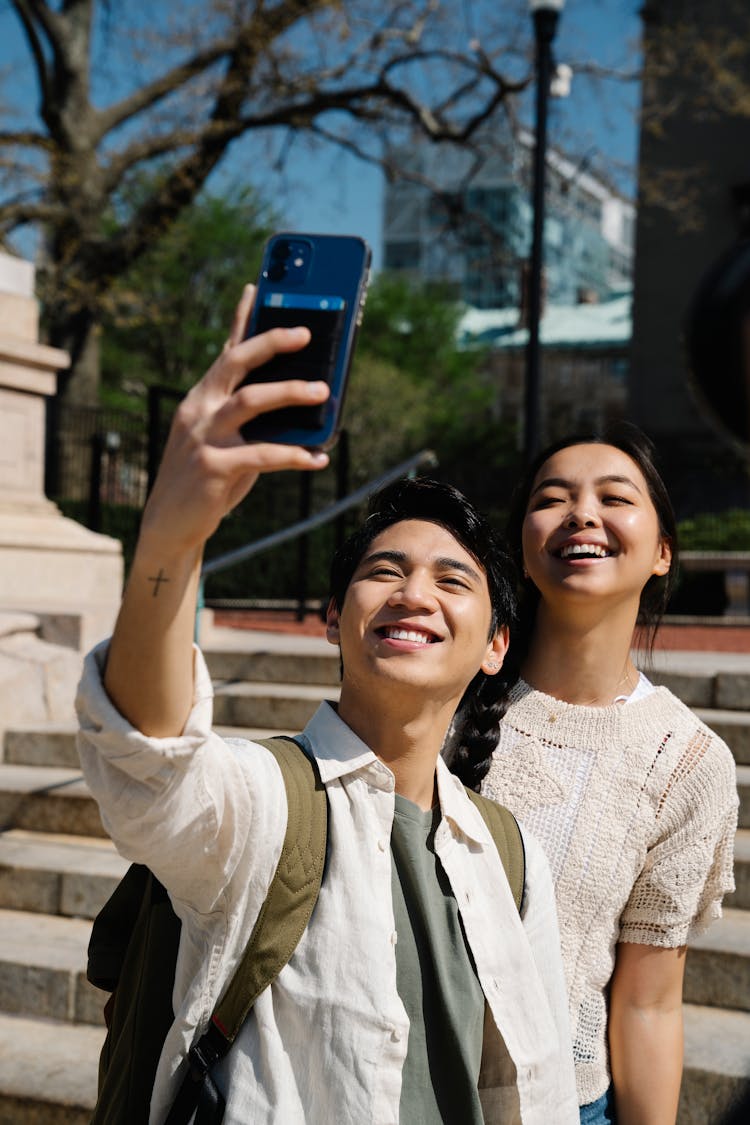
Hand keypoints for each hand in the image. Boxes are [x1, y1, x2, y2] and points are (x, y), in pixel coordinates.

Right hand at [140, 285, 329, 554]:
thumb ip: (253, 422)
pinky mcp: (212, 468)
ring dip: (290, 393)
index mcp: (201, 399)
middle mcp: (199, 411)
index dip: (242, 318)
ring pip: (251, 402)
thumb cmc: (207, 481)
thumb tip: (301, 403)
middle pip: (236, 363)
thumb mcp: (225, 442)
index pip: (225, 351)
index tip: (258, 287)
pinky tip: (318, 458)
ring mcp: (203, 437)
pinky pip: (262, 455)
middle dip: (272, 342)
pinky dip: (294, 455)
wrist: (170, 526)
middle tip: (306, 333)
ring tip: (325, 393)